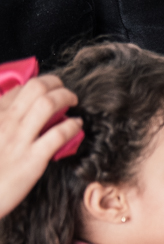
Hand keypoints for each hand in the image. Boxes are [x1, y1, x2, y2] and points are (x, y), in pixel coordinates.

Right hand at [0, 75, 81, 217]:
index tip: (49, 89)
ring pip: (48, 104)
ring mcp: (18, 140)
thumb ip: (4, 123)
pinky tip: (77, 125)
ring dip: (66, 97)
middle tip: (65, 91)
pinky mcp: (32, 159)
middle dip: (56, 83)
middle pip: (36, 87)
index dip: (39, 84)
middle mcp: (5, 123)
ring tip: (73, 102)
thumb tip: (18, 114)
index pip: (19, 88)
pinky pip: (57, 134)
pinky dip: (72, 125)